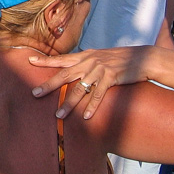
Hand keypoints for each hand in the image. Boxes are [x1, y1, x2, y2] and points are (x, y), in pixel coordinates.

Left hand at [29, 46, 155, 118]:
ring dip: (69, 103)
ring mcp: (100, 69)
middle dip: (49, 85)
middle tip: (35, 93)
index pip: (62, 59)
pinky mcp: (112, 77)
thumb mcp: (99, 58)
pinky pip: (99, 94)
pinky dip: (92, 106)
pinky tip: (87, 117)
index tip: (30, 61)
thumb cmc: (119, 60)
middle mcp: (90, 61)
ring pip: (80, 88)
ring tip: (58, 115)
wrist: (142, 58)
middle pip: (65, 74)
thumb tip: (73, 71)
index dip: (46, 61)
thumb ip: (86, 63)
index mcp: (85, 56)